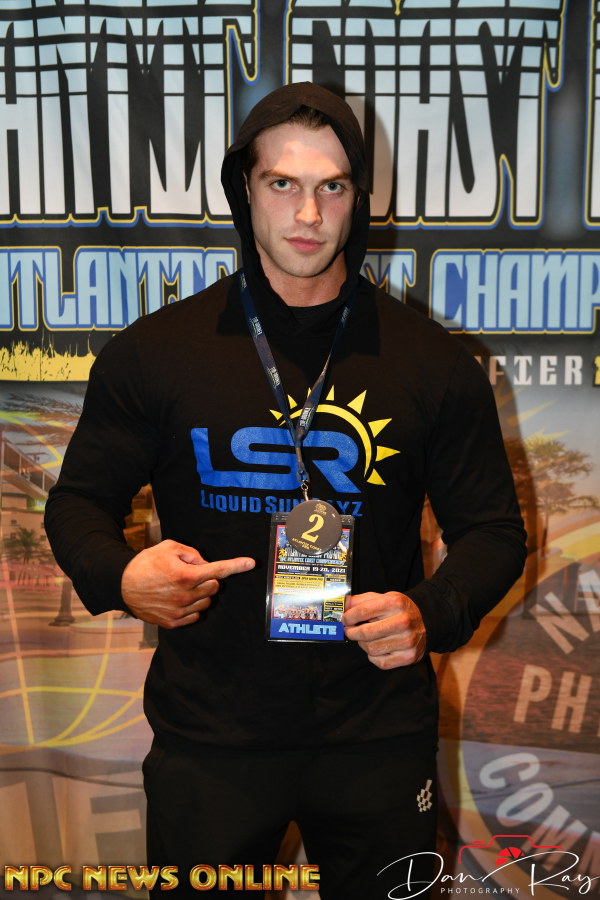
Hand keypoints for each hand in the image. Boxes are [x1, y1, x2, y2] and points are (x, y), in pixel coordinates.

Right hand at [121, 539, 254, 628]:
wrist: (121, 584)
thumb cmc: (146, 563)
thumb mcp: (168, 548)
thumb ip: (192, 553)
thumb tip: (205, 564)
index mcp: (186, 575)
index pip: (218, 569)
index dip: (237, 565)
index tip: (251, 563)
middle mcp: (185, 595)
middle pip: (215, 587)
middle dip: (209, 579)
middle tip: (192, 574)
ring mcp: (179, 611)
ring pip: (206, 603)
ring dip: (201, 594)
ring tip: (182, 587)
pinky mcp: (172, 622)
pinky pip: (195, 615)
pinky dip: (192, 607)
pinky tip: (178, 599)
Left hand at [342, 591, 425, 668]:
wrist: (425, 621)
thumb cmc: (398, 610)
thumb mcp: (383, 597)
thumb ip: (361, 600)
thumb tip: (342, 605)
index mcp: (394, 603)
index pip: (362, 611)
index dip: (348, 617)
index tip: (344, 620)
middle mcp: (403, 622)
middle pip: (365, 633)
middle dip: (352, 633)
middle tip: (350, 631)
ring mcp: (407, 641)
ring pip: (371, 649)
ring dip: (364, 644)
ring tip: (367, 638)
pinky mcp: (409, 656)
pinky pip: (380, 662)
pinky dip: (374, 656)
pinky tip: (378, 647)